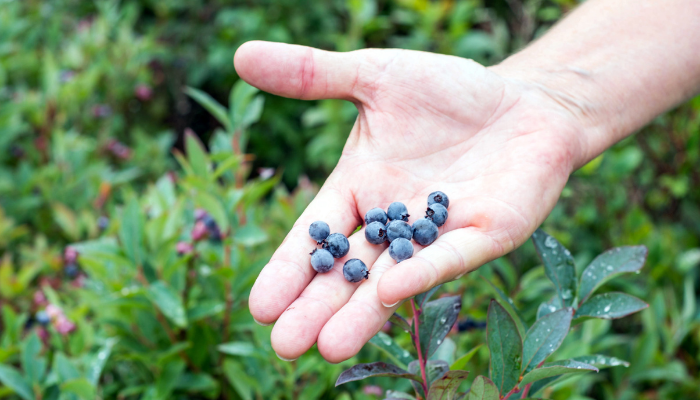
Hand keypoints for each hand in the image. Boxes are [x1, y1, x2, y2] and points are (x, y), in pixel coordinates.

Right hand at [234, 41, 584, 361]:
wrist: (523, 101)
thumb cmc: (448, 92)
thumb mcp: (374, 77)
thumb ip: (313, 74)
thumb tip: (239, 54)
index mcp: (360, 191)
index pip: (316, 236)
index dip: (289, 270)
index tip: (259, 306)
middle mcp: (392, 224)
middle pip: (348, 272)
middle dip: (317, 307)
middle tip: (285, 344)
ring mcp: (438, 235)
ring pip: (394, 278)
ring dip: (362, 312)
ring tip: (328, 347)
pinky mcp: (485, 234)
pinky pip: (451, 254)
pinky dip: (423, 270)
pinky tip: (392, 290)